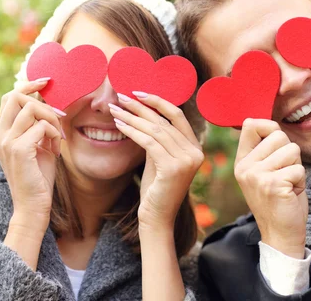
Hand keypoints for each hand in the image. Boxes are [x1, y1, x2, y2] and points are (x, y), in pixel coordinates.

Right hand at [0, 79, 63, 233]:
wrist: (33, 205)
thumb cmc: (38, 177)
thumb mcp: (38, 146)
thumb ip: (38, 126)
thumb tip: (49, 105)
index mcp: (2, 133)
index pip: (9, 97)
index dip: (28, 85)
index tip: (47, 81)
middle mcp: (0, 135)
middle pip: (15, 96)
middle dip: (41, 100)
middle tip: (58, 116)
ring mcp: (7, 142)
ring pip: (31, 109)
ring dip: (51, 118)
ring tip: (58, 136)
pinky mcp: (19, 150)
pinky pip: (40, 126)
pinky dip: (53, 133)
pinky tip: (56, 148)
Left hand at [109, 92, 203, 230]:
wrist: (156, 218)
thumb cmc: (155, 189)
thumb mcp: (159, 159)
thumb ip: (158, 139)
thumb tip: (143, 113)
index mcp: (195, 148)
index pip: (177, 116)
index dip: (158, 101)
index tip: (138, 92)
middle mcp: (195, 153)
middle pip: (164, 121)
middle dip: (141, 107)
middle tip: (121, 97)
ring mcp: (187, 161)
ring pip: (155, 130)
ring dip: (132, 117)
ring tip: (115, 110)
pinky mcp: (173, 168)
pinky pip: (149, 142)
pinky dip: (132, 131)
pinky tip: (119, 125)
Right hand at [235, 119, 306, 258]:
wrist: (280, 234)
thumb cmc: (278, 200)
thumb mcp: (263, 172)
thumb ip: (264, 150)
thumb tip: (271, 126)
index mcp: (241, 161)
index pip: (251, 124)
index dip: (270, 127)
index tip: (277, 144)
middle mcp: (245, 167)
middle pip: (278, 135)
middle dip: (290, 153)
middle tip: (285, 174)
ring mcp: (257, 175)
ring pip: (292, 150)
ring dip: (297, 168)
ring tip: (288, 184)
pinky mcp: (273, 184)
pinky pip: (299, 169)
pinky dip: (301, 181)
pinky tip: (291, 193)